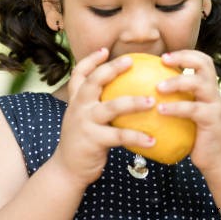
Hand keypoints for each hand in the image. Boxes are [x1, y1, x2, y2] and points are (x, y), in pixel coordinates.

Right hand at [51, 48, 156, 188]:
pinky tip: (153, 140)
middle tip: (131, 61)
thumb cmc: (83, 141)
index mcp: (76, 100)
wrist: (67, 169)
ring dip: (133, 103)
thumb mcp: (83, 118)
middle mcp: (78, 107)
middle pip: (94, 81)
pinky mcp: (93, 140)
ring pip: (111, 107)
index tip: (104, 50)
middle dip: (112, 69)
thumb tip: (125, 92)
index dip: (90, 60)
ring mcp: (85, 122)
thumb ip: (97, 105)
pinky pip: (119, 136)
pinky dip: (137, 137)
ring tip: (152, 102)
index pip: (79, 74)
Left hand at [157, 50, 220, 171]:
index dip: (184, 53)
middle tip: (163, 61)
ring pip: (199, 84)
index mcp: (206, 87)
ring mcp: (215, 105)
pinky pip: (194, 109)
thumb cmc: (195, 134)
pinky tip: (160, 110)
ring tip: (158, 87)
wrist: (217, 158)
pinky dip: (176, 108)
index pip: (202, 60)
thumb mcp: (186, 112)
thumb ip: (174, 99)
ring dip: (177, 82)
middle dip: (183, 58)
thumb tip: (140, 90)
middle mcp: (213, 91)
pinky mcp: (213, 120)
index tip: (163, 56)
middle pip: (205, 64)